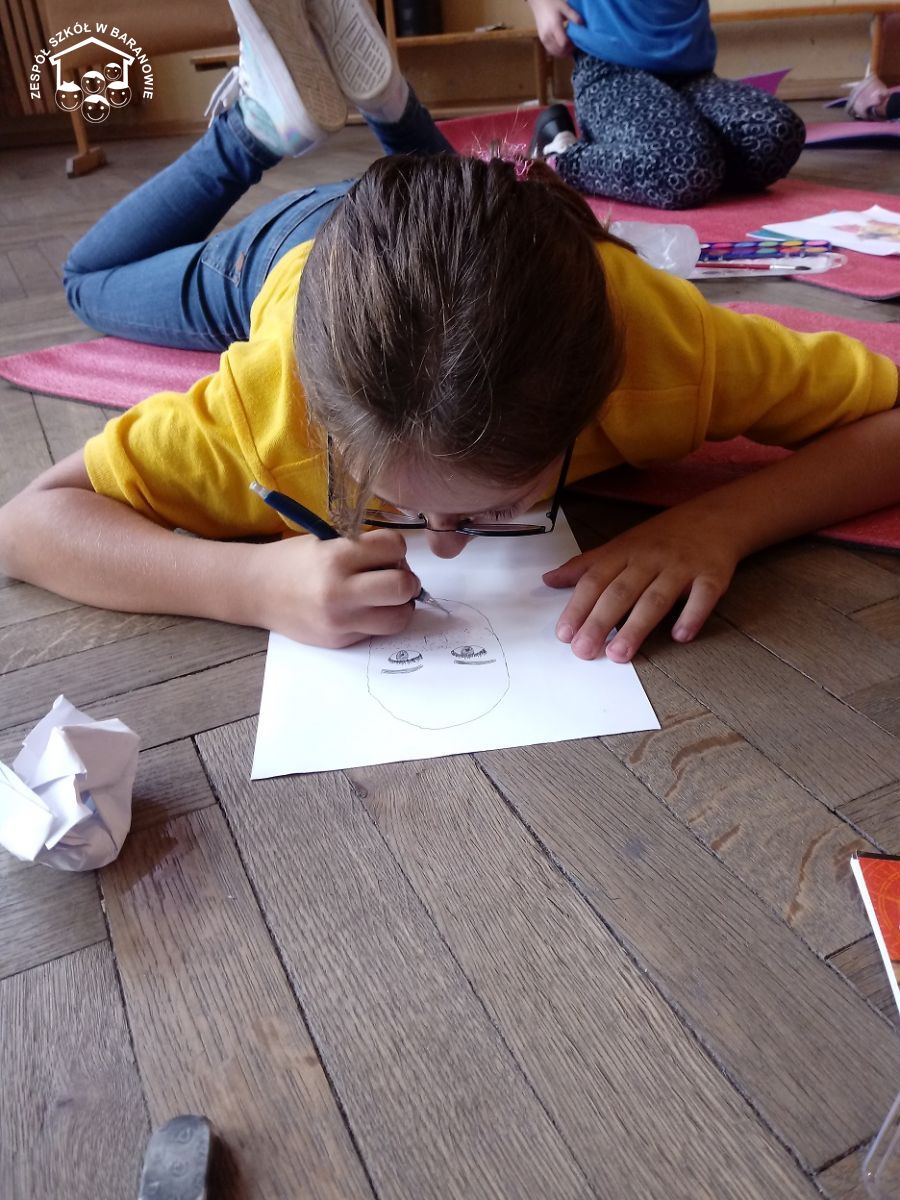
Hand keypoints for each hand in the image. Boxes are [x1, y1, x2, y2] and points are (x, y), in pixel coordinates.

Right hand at [252, 529, 420, 647]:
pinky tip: (364, 609)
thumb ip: (362, 548)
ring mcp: (340, 621)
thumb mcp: (325, 541)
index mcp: (336, 556)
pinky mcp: (340, 641)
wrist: (257, 590)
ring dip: (401, 606)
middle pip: (403, 586)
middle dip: (407, 579)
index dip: (395, 548)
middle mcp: (339, 591)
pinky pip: (378, 632)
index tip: (386, 552)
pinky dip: (379, 619)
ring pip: (399, 617)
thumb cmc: (294, 561)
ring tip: (386, 597)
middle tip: (396, 577)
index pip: (394, 547)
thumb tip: (401, 561)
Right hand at [528, 0, 582, 56]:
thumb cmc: (552, 4)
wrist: (539, 3)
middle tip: (575, 45)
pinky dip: (558, 51)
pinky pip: (551, 51)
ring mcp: (543, 39)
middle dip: (568, 51)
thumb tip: (583, 26)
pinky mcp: (542, 41)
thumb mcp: (565, 7)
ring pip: (555, 53)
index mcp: (554, 27)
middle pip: (559, 51)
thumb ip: (574, 17)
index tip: (577, 42)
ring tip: (569, 46)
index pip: (564, 44)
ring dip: (563, 52)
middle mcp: (547, 36)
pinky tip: (563, 46)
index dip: (571, 46)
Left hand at [543, 509, 739, 661]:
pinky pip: (703, 595)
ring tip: (619, 654)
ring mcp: (682, 566)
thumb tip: (548, 580)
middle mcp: (650, 558)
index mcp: (624, 552)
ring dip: (637, 626)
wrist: (716, 516)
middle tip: (584, 651)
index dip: (578, 606)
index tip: (564, 635)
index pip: (595, 580)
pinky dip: (692, 615)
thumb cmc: (662, 537)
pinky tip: (680, 636)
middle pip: (621, 591)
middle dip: (600, 621)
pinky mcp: (713, 574)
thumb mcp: (621, 545)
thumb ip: (585, 566)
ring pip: (656, 597)